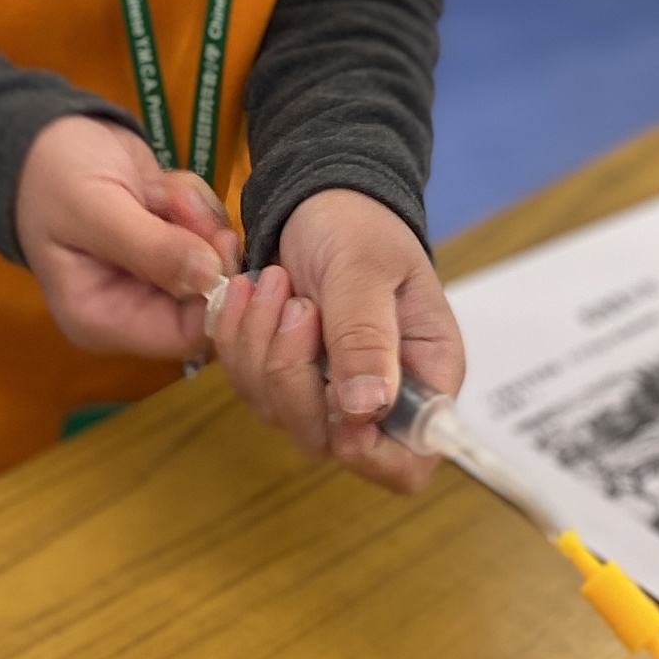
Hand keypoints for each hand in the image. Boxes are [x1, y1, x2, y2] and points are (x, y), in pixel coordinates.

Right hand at [15, 116, 239, 358]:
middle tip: (176, 200)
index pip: (183, 336)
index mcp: (102, 318)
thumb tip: (211, 277)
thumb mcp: (94, 209)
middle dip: (202, 241)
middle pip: (206, 295)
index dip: (213, 296)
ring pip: (215, 258)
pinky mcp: (170, 244)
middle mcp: (132, 306)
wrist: (45, 137)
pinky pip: (210, 230)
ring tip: (156, 189)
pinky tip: (158, 186)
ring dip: (197, 215)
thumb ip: (150, 246)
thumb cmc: (52, 176)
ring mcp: (154, 275)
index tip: (218, 242)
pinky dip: (195, 202)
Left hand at [210, 189, 463, 493]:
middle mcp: (377, 396)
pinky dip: (236, 338)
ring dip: (260, 347)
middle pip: (328, 442)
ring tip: (272, 281)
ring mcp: (325, 389)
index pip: (408, 462)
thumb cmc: (360, 226)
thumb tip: (365, 411)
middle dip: (294, 376)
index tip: (335, 406)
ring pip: (276, 412)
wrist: (318, 196)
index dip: (371, 455)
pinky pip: (245, 384)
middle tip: (297, 305)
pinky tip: (246, 290)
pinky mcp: (281, 373)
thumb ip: (366, 337)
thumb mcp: (366, 270)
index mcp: (423, 375)